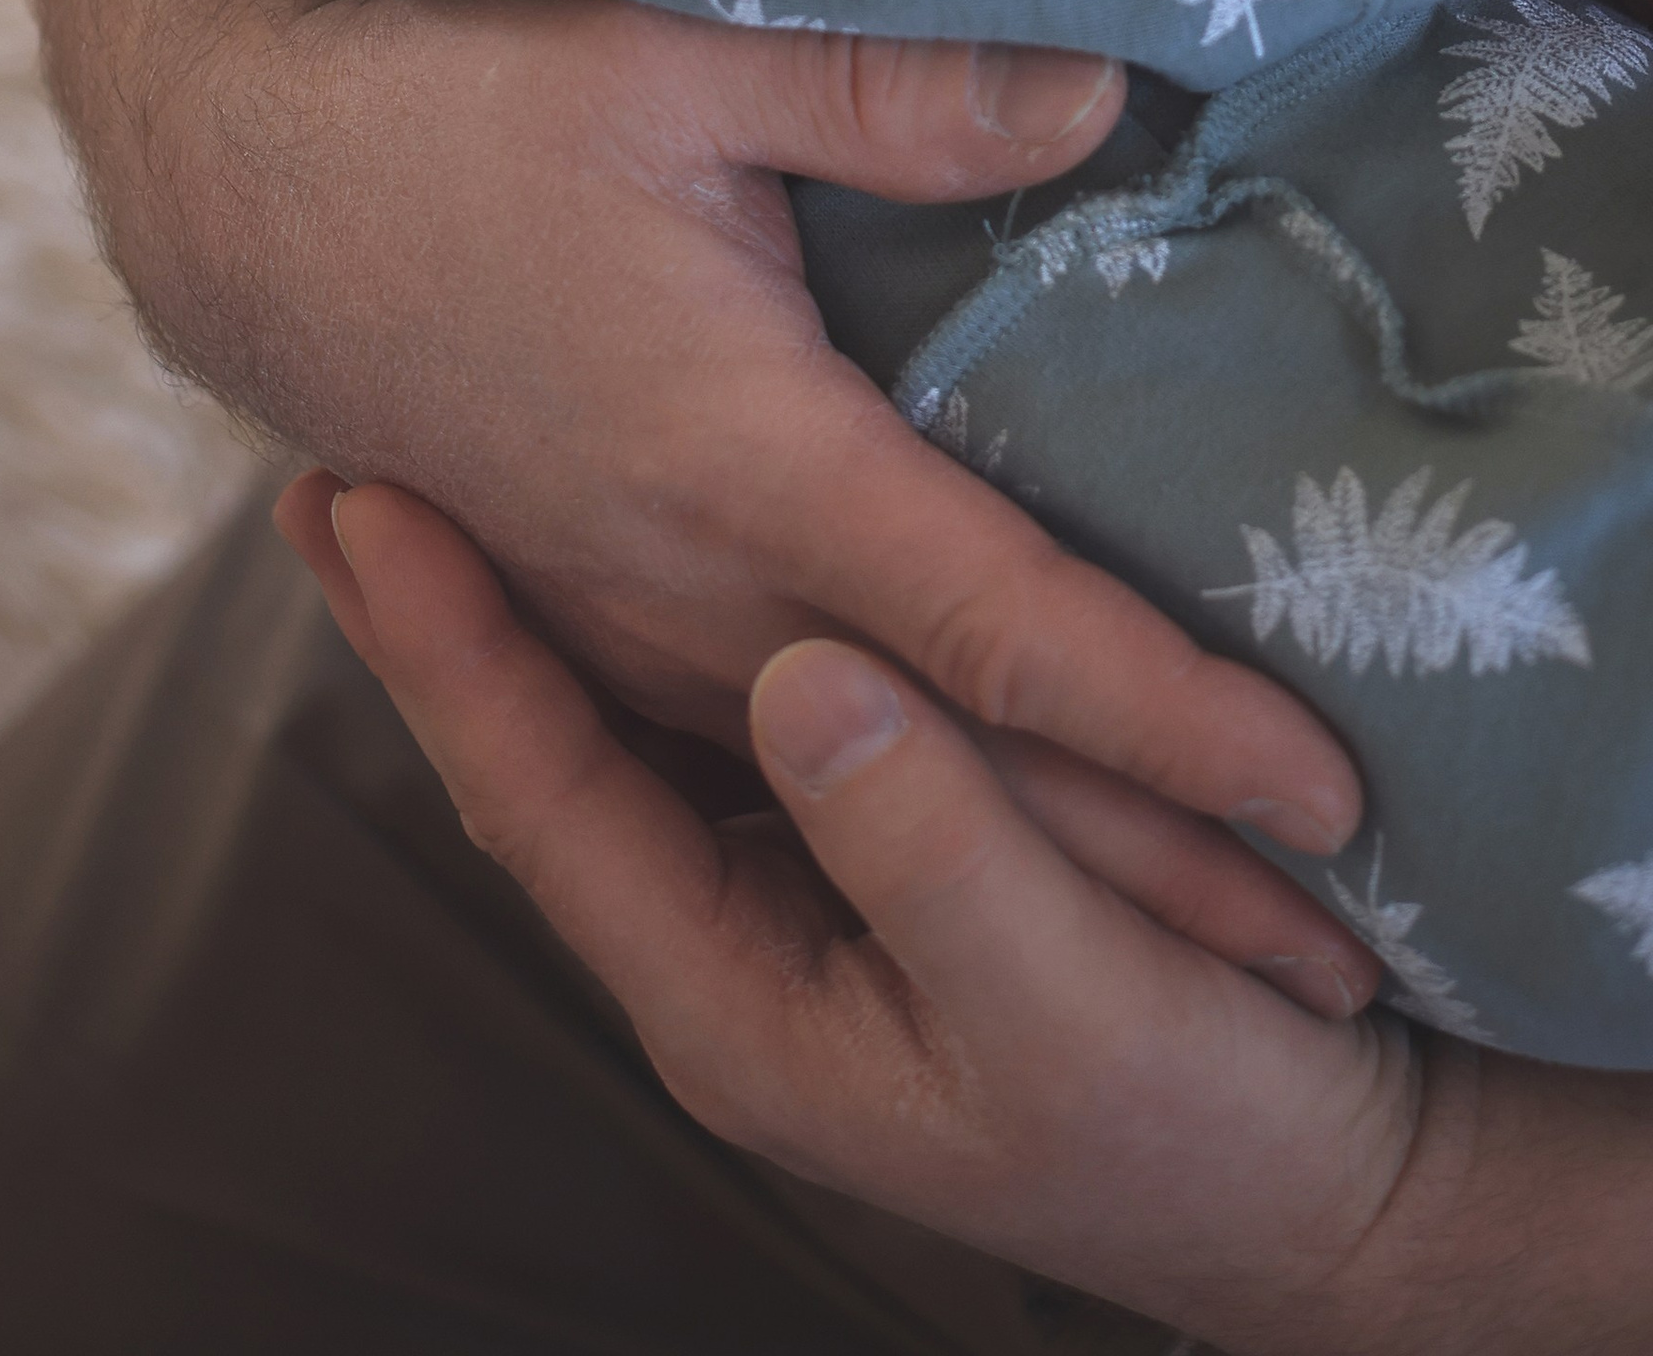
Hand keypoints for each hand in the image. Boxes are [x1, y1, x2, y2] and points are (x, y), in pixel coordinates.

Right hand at [0, 0, 1361, 896]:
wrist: (244, 193)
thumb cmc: (458, 109)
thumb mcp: (674, 46)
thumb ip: (894, 84)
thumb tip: (1104, 97)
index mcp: (743, 460)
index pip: (1001, 627)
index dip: (1172, 723)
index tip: (1327, 792)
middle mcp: (692, 578)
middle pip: (956, 767)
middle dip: (1146, 873)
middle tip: (1333, 973)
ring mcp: (634, 606)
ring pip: (865, 781)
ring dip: (1031, 866)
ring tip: (1205, 936)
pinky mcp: (595, 597)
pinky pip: (768, 745)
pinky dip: (895, 812)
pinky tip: (973, 845)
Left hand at [287, 479, 1442, 1352]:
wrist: (1317, 1189)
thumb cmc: (1189, 1118)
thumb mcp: (1060, 995)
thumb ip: (930, 841)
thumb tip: (796, 667)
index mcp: (734, 997)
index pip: (540, 795)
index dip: (445, 649)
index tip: (359, 501)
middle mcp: (734, 949)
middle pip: (546, 757)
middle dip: (444, 619)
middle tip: (336, 463)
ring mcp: (799, 905)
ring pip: (626, 735)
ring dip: (536, 610)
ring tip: (442, 470)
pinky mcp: (875, 857)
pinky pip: (725, 727)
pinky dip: (658, 627)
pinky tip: (636, 541)